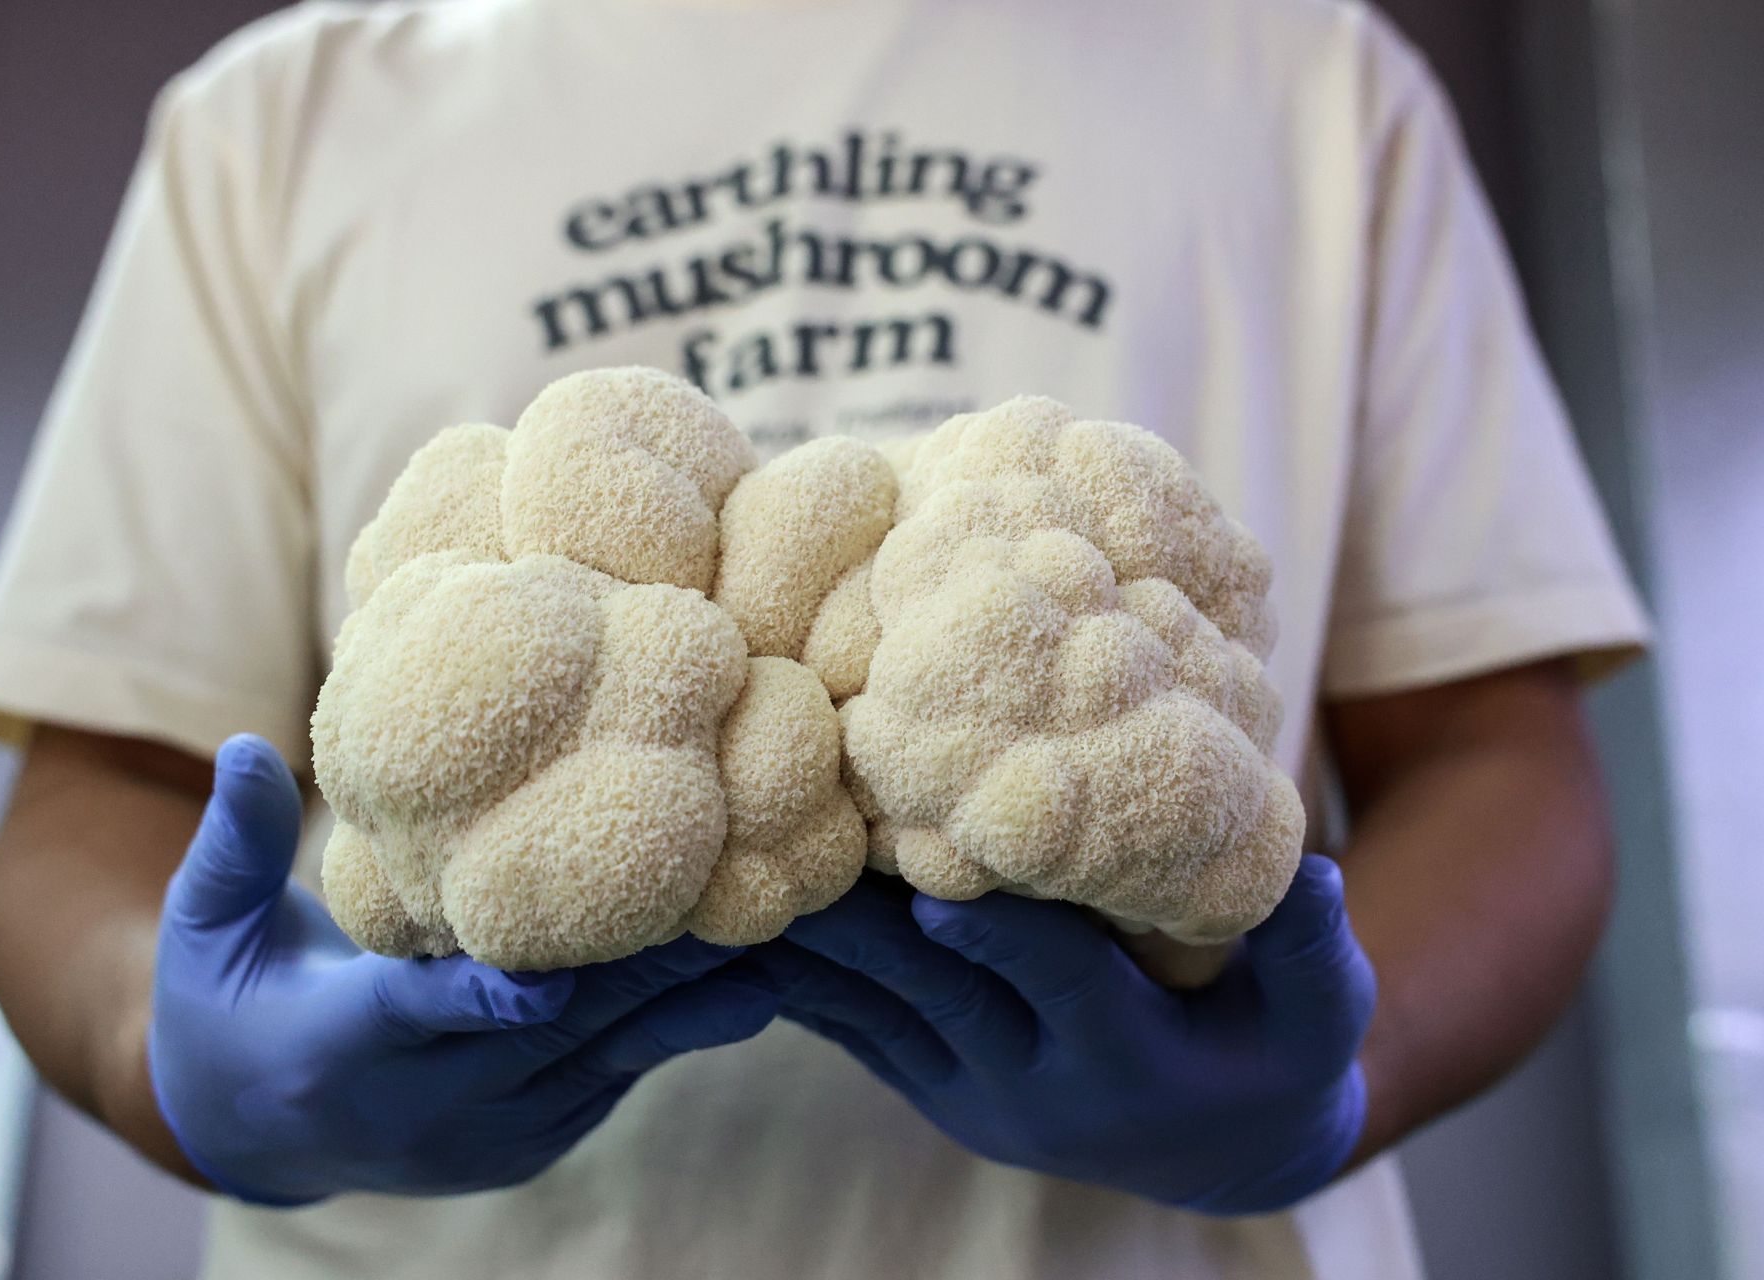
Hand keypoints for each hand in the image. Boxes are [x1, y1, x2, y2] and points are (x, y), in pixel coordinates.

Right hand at [148, 734, 777, 1204]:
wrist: (255, 1131)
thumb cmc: (228, 1004)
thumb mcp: (207, 929)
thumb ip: (230, 843)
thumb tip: (244, 745)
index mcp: (341, 1049)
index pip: (424, 1016)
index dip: (493, 992)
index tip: (553, 969)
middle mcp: (431, 1104)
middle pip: (555, 1029)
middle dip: (644, 958)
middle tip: (729, 874)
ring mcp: (497, 1130)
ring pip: (614, 1053)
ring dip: (694, 986)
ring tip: (778, 910)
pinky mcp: (543, 1135)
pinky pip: (626, 1072)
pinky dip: (686, 1017)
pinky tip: (754, 954)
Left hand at [750, 859, 1372, 1214]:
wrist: (1220, 1149)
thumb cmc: (1278, 1050)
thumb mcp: (1321, 1009)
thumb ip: (1310, 943)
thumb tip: (1305, 869)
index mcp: (1126, 1056)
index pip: (1055, 981)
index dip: (999, 932)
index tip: (935, 881)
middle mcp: (1033, 1086)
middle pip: (933, 990)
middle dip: (863, 917)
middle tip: (797, 833)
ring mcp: (970, 1092)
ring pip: (874, 1009)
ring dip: (813, 940)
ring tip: (746, 859)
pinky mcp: (931, 1085)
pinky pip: (852, 1030)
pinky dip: (805, 973)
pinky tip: (750, 910)